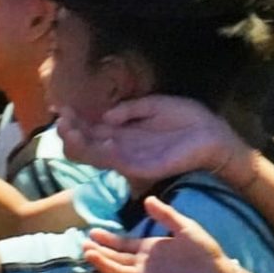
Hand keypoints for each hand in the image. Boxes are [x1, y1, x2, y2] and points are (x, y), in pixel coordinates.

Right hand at [55, 96, 249, 184]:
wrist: (213, 136)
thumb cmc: (186, 119)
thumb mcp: (153, 105)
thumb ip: (129, 109)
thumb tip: (104, 117)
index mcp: (122, 133)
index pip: (88, 130)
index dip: (72, 120)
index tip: (60, 107)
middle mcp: (120, 147)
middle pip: (83, 145)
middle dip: (68, 132)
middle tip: (62, 119)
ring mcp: (128, 159)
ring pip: (92, 156)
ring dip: (77, 143)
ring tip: (70, 128)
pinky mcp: (141, 167)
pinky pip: (115, 162)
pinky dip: (103, 152)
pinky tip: (100, 139)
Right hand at [82, 196, 228, 272]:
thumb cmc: (204, 250)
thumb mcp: (185, 226)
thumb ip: (165, 214)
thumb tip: (146, 198)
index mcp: (149, 248)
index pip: (122, 243)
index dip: (107, 239)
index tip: (92, 232)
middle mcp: (142, 264)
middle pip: (114, 258)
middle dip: (98, 252)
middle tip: (84, 245)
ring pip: (116, 272)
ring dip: (102, 265)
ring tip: (90, 255)